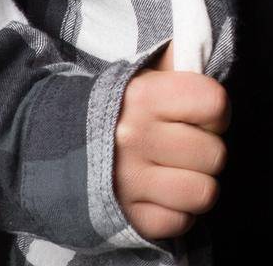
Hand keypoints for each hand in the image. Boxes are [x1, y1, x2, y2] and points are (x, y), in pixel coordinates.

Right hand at [113, 39, 230, 239]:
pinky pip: (179, 223)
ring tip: (181, 173)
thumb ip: (177, 63)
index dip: (218, 113)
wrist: (54, 145)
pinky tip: (164, 196)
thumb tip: (209, 50)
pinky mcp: (125, 218)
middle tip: (188, 147)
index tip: (205, 117)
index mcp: (146, 96)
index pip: (215, 104)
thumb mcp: (143, 75)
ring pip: (203, 193)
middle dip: (208, 151)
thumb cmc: (117, 108)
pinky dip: (178, 213)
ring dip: (198, 185)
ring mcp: (129, 181)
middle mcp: (136, 138)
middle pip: (215, 154)